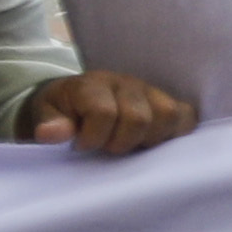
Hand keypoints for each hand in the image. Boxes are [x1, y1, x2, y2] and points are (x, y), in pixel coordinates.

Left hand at [16, 68, 196, 155]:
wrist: (72, 100)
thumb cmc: (61, 110)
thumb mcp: (44, 114)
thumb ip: (49, 124)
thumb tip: (50, 134)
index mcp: (93, 84)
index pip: (104, 113)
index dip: (93, 138)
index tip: (81, 147)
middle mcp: (125, 83)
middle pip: (139, 118)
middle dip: (121, 142)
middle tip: (107, 148)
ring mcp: (150, 91)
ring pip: (168, 115)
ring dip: (150, 139)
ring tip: (131, 146)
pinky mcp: (167, 101)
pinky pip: (187, 115)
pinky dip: (176, 133)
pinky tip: (154, 143)